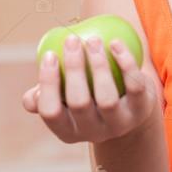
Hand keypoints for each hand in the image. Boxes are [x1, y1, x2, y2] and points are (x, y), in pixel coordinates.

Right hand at [22, 34, 158, 144]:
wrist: (129, 106)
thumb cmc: (86, 95)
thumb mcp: (64, 99)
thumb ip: (44, 97)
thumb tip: (30, 99)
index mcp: (68, 131)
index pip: (51, 111)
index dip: (47, 83)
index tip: (50, 54)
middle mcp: (93, 132)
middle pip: (79, 103)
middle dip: (74, 69)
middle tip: (72, 40)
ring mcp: (119, 124)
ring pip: (107, 98)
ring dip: (99, 65)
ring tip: (93, 40)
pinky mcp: (141, 111)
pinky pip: (134, 85)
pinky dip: (125, 62)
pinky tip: (115, 43)